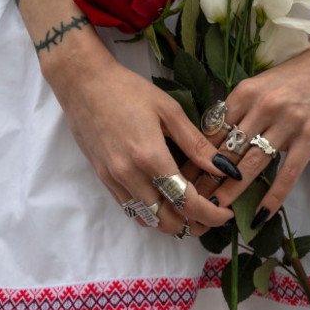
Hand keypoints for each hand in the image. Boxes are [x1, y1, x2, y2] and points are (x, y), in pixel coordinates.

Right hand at [43, 33, 237, 236]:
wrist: (83, 83)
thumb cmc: (128, 90)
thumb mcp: (169, 110)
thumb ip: (196, 144)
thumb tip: (223, 168)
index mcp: (150, 156)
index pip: (186, 201)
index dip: (210, 214)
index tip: (226, 214)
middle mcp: (129, 175)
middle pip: (167, 220)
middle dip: (194, 225)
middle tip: (211, 216)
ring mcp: (113, 179)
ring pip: (147, 220)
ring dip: (172, 224)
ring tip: (191, 213)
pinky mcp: (102, 178)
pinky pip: (130, 209)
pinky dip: (152, 214)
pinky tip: (164, 201)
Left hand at [188, 38, 309, 227]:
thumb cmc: (300, 72)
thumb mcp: (262, 82)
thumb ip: (241, 106)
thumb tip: (217, 134)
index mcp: (246, 92)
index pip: (214, 131)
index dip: (195, 156)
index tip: (183, 175)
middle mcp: (262, 107)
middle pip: (228, 150)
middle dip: (207, 178)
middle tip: (191, 200)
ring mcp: (287, 123)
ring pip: (252, 164)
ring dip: (231, 191)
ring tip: (215, 211)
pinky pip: (287, 173)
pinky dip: (273, 197)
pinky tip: (260, 215)